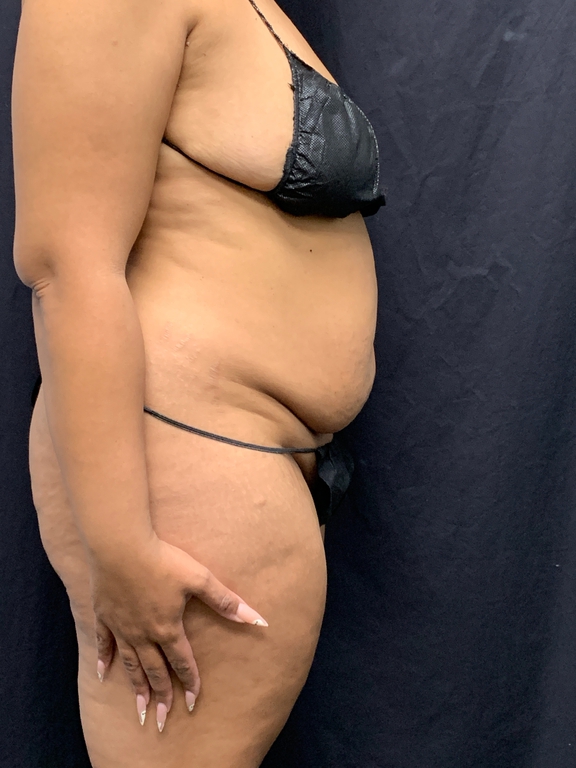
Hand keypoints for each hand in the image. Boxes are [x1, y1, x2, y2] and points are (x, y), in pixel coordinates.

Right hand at [91, 535, 267, 731]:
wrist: (121, 546)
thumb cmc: (163, 561)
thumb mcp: (199, 578)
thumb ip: (225, 601)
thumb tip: (256, 619)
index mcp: (168, 627)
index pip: (182, 661)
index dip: (190, 682)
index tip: (193, 702)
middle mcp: (144, 634)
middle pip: (154, 671)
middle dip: (161, 696)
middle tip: (162, 720)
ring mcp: (122, 627)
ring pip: (130, 664)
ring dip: (136, 687)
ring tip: (139, 710)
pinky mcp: (104, 615)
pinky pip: (103, 644)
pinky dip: (103, 660)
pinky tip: (103, 675)